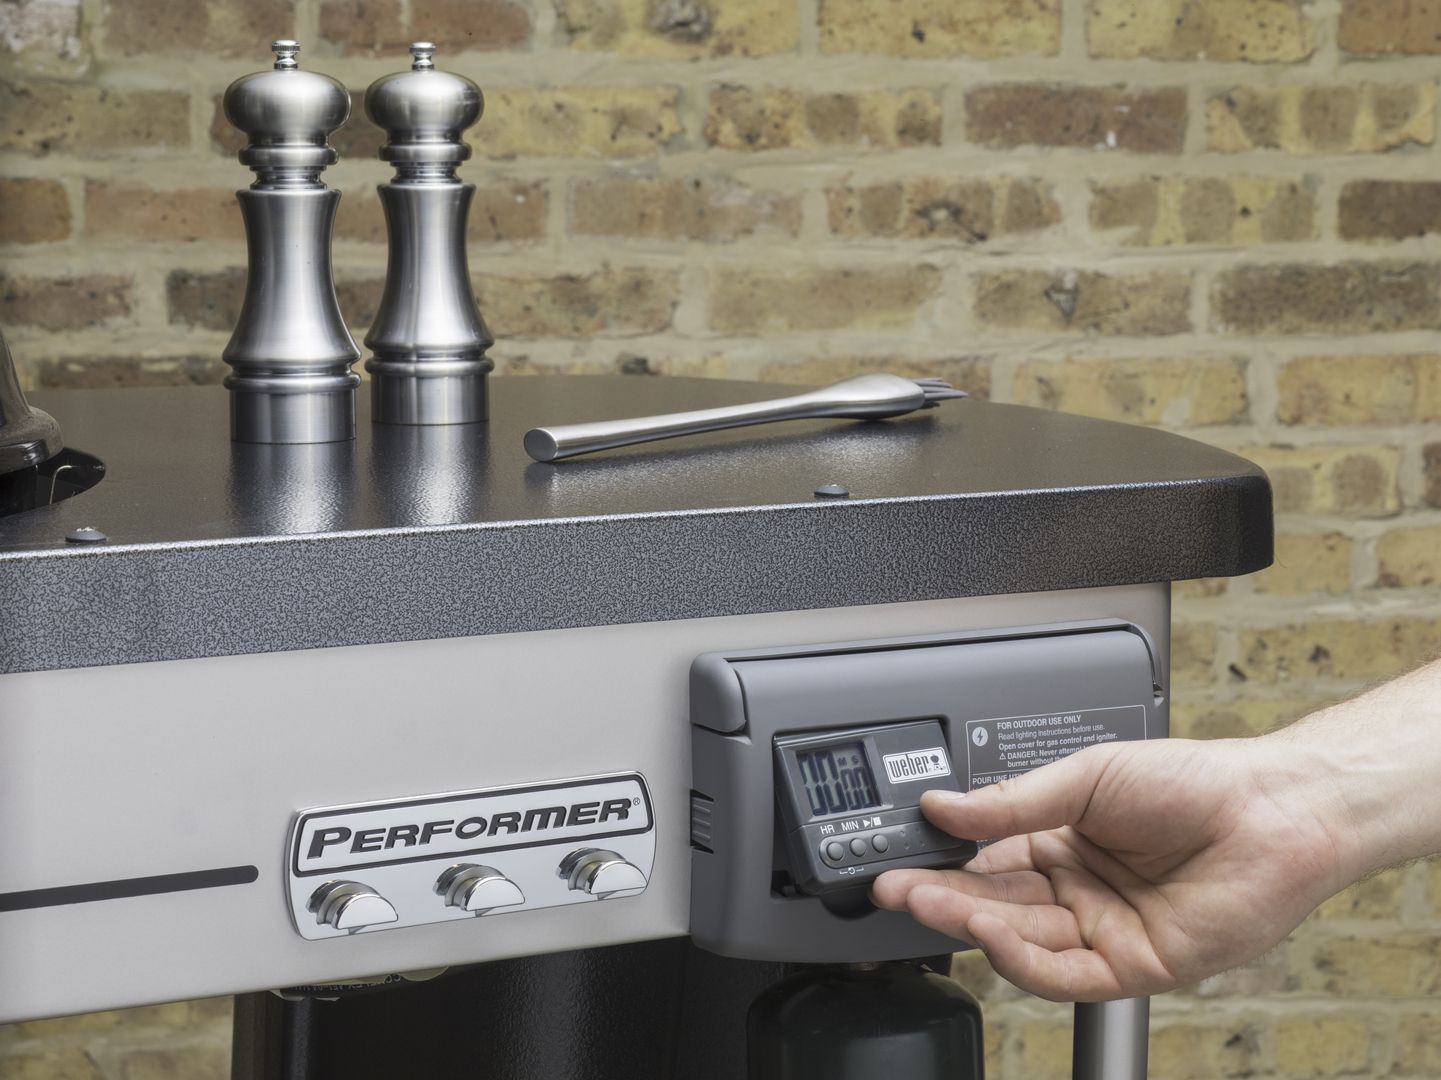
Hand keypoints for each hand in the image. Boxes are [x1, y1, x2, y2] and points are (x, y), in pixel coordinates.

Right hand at [871, 737, 1351, 1001]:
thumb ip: (1012, 801)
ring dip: (968, 924)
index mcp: (1061, 840)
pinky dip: (1019, 956)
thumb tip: (943, 806)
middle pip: (992, 902)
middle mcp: (1076, 890)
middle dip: (939, 897)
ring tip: (927, 902)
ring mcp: (1102, 930)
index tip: (898, 856)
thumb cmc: (1195, 783)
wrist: (1270, 811)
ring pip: (1018, 940)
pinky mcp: (1132, 966)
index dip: (940, 862)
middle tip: (893, 887)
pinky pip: (1064, 974)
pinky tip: (989, 930)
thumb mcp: (1087, 776)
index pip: (984, 860)